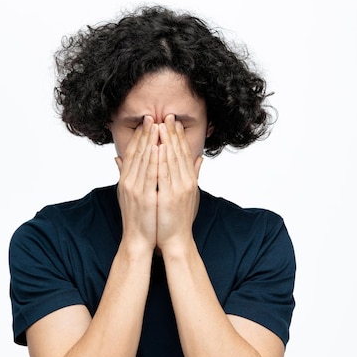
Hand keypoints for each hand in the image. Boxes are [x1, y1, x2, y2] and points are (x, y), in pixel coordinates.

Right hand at [115, 116, 159, 254]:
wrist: (137, 240)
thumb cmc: (136, 218)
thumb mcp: (128, 193)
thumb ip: (124, 174)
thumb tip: (118, 159)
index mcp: (126, 180)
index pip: (132, 153)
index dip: (139, 136)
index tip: (146, 121)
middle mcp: (128, 182)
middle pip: (136, 153)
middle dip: (145, 133)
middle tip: (151, 116)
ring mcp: (135, 189)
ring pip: (143, 160)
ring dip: (150, 141)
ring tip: (157, 126)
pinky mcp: (144, 197)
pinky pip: (150, 175)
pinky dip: (154, 161)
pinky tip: (159, 148)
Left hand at [156, 114, 202, 253]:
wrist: (176, 240)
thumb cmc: (179, 219)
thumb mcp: (189, 194)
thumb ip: (193, 175)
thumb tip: (199, 159)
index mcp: (189, 180)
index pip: (183, 153)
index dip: (179, 136)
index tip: (173, 121)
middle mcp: (186, 182)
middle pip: (179, 153)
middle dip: (173, 133)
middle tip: (167, 115)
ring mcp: (179, 189)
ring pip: (172, 160)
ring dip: (166, 141)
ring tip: (161, 125)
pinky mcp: (171, 197)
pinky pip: (164, 174)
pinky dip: (161, 160)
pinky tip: (157, 147)